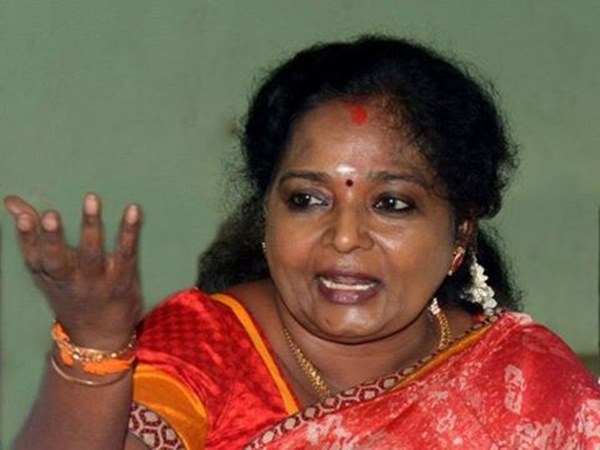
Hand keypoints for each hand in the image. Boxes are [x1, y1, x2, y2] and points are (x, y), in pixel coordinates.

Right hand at [4, 193, 142, 349]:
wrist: (99, 339)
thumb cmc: (72, 295)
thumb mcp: (48, 271)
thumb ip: (34, 234)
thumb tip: (11, 201)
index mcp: (49, 276)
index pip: (33, 257)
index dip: (28, 237)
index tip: (25, 217)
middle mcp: (70, 281)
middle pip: (57, 260)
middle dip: (53, 238)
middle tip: (51, 215)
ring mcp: (97, 282)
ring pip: (91, 255)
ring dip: (91, 226)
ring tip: (91, 199)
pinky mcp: (122, 280)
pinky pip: (125, 254)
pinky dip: (129, 232)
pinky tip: (132, 210)